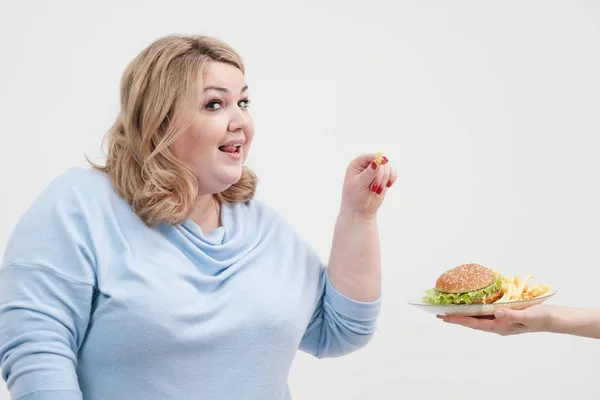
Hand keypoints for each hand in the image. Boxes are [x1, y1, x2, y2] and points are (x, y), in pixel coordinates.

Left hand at [340, 153, 397, 218]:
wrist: (360, 211)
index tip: (384, 161)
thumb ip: (369, 173)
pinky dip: (392, 178)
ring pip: (387, 168)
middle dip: (379, 176)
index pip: (368, 157)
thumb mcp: (360, 184)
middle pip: (380, 163)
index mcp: (356, 165)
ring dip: (384, 180)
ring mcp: (376, 172)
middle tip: (374, 188)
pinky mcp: (383, 178)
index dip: (376, 158)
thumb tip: (377, 161)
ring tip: (377, 190)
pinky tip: (388, 185)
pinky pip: (392, 172)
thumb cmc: (355, 197)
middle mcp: (366, 166)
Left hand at [438, 304, 552, 335]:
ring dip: (463, 315)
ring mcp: (500, 321)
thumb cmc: (540, 317)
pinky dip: (474, 310)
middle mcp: (497, 325)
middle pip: (472, 322)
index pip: (475, 323)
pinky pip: (485, 314)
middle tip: (440, 315)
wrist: (552, 318)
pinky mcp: (503, 315)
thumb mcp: (526, 315)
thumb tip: (496, 312)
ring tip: (449, 311)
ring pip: (477, 318)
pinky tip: (469, 306)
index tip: (446, 317)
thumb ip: (511, 314)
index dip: (460, 320)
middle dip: (457, 318)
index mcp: (501, 327)